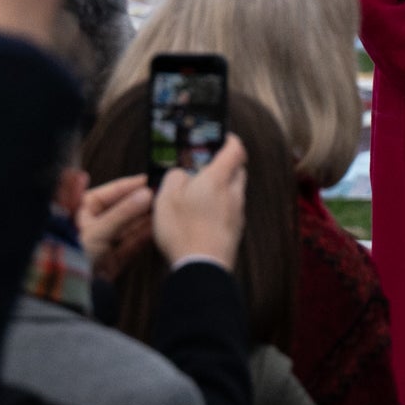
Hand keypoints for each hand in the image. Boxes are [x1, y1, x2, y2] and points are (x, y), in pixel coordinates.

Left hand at [76, 172, 155, 279]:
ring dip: (145, 219)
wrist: (67, 292)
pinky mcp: (113, 258)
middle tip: (161, 195)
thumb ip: (123, 213)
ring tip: (163, 210)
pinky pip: (131, 243)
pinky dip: (143, 237)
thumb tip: (146, 194)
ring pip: (129, 226)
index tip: (148, 180)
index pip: (110, 192)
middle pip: (122, 208)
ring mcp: (104, 241)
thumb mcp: (97, 231)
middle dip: (141, 203)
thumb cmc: (71, 256)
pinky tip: (156, 229)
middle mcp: (94, 224)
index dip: (130, 186)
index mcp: (82, 210)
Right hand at [152, 138, 244, 272]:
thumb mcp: (166, 198)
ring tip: (199, 195)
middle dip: (225, 165)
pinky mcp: (235, 231)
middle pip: (237, 170)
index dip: (230, 140)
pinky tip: (203, 217)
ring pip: (234, 192)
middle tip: (205, 166)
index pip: (236, 149)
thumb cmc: (184, 228)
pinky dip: (220, 208)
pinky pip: (230, 211)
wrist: (202, 267)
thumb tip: (182, 173)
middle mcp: (234, 193)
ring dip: (222, 188)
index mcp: (219, 178)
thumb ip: (175, 178)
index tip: (222, 137)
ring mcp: (237, 213)